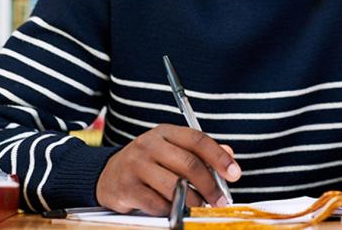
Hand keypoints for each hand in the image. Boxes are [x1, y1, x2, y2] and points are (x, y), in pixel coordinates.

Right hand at [95, 125, 240, 214]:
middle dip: (210, 185)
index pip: (197, 140)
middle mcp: (149, 145)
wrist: (107, 174)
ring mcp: (135, 165)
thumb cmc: (148, 163)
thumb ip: (200, 152)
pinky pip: (157, 203)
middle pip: (188, 164)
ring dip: (193, 201)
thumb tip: (229, 154)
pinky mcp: (126, 187)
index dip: (219, 157)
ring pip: (174, 186)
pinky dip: (170, 209)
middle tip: (221, 200)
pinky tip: (174, 209)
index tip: (234, 173)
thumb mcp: (172, 150)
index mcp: (165, 132)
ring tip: (200, 207)